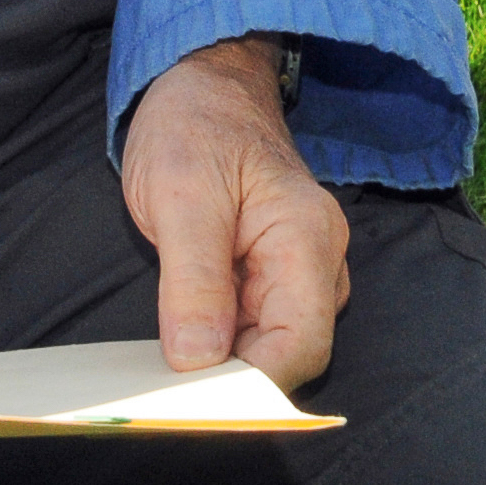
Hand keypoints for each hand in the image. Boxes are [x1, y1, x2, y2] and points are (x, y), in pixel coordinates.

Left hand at [123, 37, 349, 388]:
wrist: (203, 81)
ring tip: (168, 366)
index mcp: (307, 238)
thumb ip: (193, 280)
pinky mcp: (274, 273)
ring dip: (226, 362)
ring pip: (275, 345)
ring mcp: (299, 268)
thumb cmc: (192, 125)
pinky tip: (182, 340)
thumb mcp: (180, 196)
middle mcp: (318, 260)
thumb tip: (199, 363)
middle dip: (235, 378)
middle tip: (168, 390)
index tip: (192, 403)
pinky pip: (258, 326)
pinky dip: (222, 342)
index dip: (251, 384)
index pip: (301, 345)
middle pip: (293, 353)